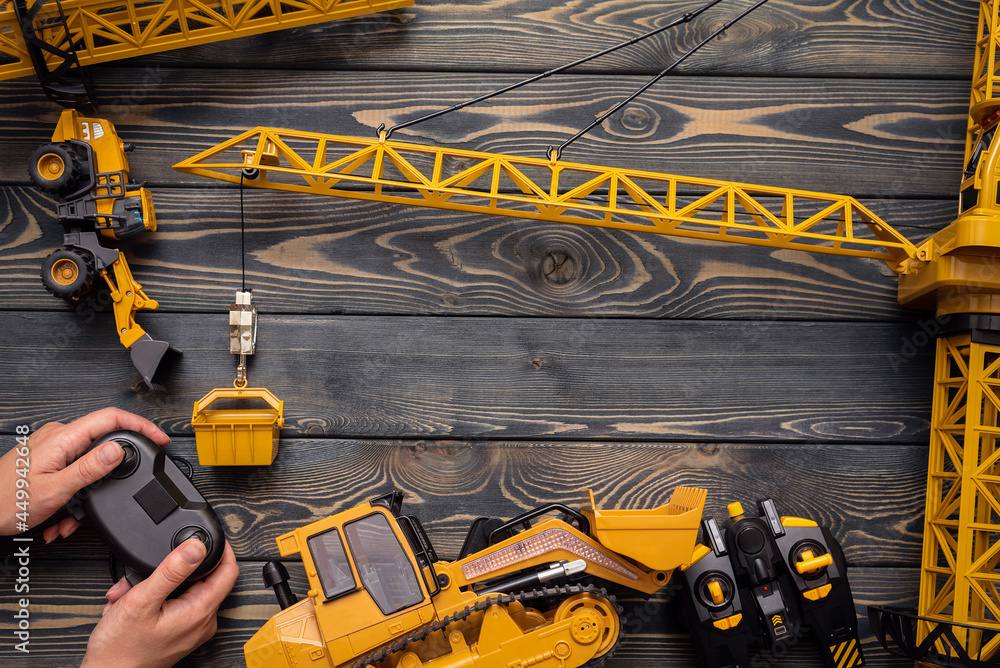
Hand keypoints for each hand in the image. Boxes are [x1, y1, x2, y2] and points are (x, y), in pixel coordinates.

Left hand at [0, 407, 168, 537]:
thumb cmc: (6, 502)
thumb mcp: (56, 489)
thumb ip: (91, 468)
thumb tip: (120, 449)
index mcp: (63, 438)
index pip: (112, 419)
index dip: (141, 426)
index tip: (159, 439)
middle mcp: (58, 437)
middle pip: (102, 445)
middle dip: (107, 478)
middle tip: (107, 498)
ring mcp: (52, 448)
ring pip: (87, 466)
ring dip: (84, 495)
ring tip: (69, 518)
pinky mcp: (47, 459)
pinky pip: (72, 472)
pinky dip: (71, 496)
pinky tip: (59, 515)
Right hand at [83, 539, 239, 667]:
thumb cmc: (120, 649)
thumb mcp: (142, 601)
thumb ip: (171, 571)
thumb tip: (196, 546)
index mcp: (200, 611)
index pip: (228, 571)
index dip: (222, 549)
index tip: (210, 535)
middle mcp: (202, 622)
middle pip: (201, 578)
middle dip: (172, 569)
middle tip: (145, 572)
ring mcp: (191, 629)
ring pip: (182, 590)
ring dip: (155, 585)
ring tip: (129, 592)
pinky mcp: (179, 633)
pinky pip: (173, 605)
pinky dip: (153, 599)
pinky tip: (131, 604)